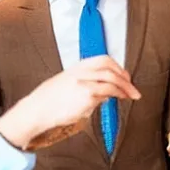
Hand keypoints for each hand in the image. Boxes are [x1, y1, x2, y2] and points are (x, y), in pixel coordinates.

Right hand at [0, 56, 140, 149]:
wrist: (37, 109)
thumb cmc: (49, 101)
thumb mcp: (68, 85)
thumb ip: (88, 86)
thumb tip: (105, 93)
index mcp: (77, 67)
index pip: (104, 60)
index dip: (118, 67)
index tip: (125, 76)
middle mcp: (81, 72)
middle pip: (110, 69)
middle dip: (125, 79)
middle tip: (132, 89)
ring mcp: (84, 83)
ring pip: (111, 81)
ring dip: (124, 89)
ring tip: (131, 96)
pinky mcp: (85, 96)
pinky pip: (105, 94)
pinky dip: (114, 96)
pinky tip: (117, 100)